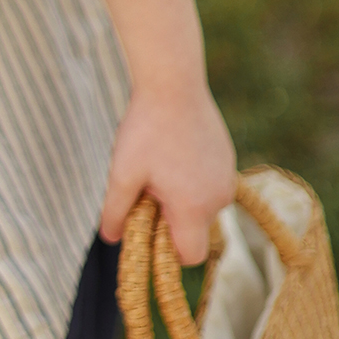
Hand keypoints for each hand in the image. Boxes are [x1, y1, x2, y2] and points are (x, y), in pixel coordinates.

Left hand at [99, 83, 235, 263]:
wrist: (172, 83)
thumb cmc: (146, 129)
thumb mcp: (122, 173)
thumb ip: (115, 211)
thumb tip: (110, 239)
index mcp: (195, 207)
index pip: (190, 256)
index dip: (166, 249)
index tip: (147, 223)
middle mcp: (219, 198)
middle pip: (195, 229)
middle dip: (170, 218)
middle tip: (146, 185)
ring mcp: (228, 177)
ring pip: (201, 205)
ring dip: (179, 196)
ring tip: (157, 163)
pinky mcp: (227, 159)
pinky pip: (208, 183)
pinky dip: (190, 178)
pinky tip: (170, 148)